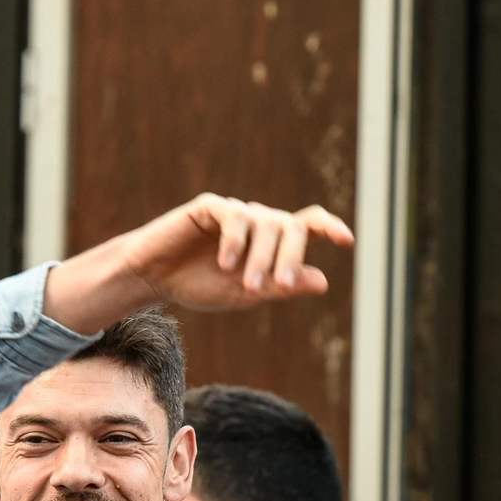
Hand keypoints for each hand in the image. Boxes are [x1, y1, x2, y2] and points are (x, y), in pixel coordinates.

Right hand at [44, 194, 353, 332]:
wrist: (154, 278)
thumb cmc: (198, 285)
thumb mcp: (245, 294)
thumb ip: (282, 287)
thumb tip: (323, 280)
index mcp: (270, 242)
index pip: (307, 225)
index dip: (329, 228)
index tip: (347, 241)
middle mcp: (257, 222)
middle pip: (291, 227)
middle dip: (290, 258)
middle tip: (279, 287)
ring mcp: (235, 212)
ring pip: (265, 225)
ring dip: (261, 258)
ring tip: (247, 285)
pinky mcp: (209, 207)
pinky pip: (234, 217)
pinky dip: (235, 242)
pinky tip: (225, 264)